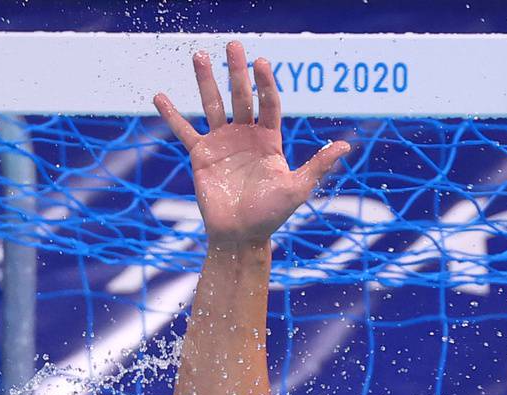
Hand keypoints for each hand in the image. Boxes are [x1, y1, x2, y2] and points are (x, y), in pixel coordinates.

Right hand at [152, 40, 349, 245]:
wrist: (240, 236)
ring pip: (212, 105)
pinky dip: (172, 115)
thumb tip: (346, 146)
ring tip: (200, 56)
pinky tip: (160, 97)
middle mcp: (246, 136)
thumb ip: (317, 165)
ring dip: (206, 81)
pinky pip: (185, 131)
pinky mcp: (201, 155)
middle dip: (237, 71)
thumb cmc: (271, 215)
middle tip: (234, 45)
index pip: (269, 104)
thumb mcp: (297, 188)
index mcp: (269, 140)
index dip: (266, 84)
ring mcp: (222, 143)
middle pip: (241, 96)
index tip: (262, 62)